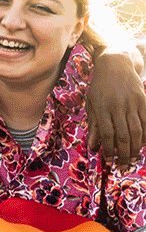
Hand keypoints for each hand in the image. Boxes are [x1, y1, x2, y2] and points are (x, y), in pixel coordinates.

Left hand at [88, 52, 145, 170]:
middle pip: (123, 136)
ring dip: (136, 148)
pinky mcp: (143, 100)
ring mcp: (132, 103)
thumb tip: (92, 146)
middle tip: (123, 166)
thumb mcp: (91, 104)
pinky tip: (143, 145)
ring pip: (137, 131)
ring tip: (133, 159)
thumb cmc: (100, 87)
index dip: (108, 150)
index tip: (109, 161)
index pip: (106, 134)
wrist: (116, 65)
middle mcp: (118, 106)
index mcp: (102, 108)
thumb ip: (93, 125)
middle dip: (124, 154)